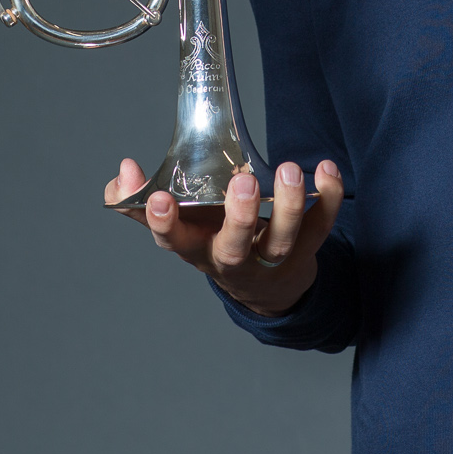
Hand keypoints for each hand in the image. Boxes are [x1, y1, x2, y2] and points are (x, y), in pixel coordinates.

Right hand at [103, 157, 344, 316]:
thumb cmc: (211, 240)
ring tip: (289, 168)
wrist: (263, 284)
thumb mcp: (176, 225)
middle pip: (235, 247)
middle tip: (242, 181)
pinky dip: (328, 198)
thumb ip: (139, 200)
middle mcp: (232, 259)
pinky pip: (322, 226)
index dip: (165, 223)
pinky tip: (327, 169)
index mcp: (195, 248)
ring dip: (288, 205)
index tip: (161, 198)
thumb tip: (124, 171)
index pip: (174, 241)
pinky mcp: (307, 249)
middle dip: (238, 217)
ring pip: (282, 239)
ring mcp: (271, 258)